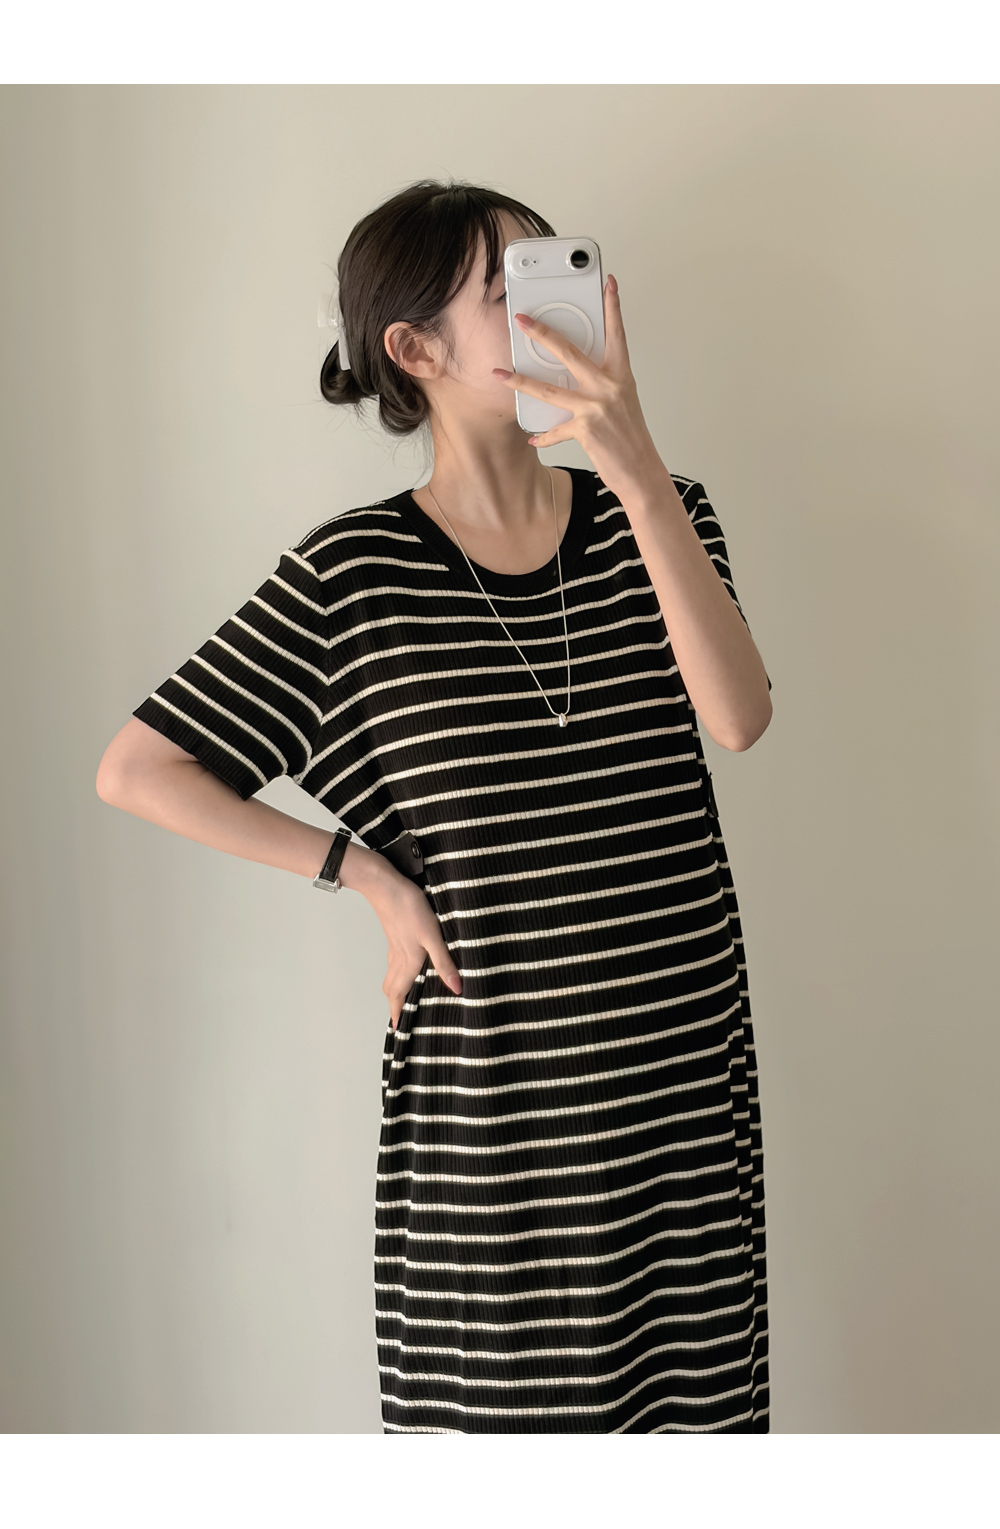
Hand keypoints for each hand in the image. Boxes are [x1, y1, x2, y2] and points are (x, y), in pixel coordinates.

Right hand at [355, 856, 461, 1030]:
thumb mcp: (432, 935)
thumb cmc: (408, 908)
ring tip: (402, 998)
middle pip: (392, 988)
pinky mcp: (394, 936)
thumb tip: (456, 988)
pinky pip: (393, 962)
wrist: (385, 885)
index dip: (398, 1012)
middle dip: (395, 1005)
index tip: (397, 1028)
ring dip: (395, 990)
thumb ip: (444, 962)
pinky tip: (405, 966)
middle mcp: (398, 958)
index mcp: (408, 962)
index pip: (400, 994)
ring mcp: (394, 947)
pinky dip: (396, 973)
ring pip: (391, 975)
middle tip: (399, 1018)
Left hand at [492, 274, 669, 504]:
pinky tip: (533, 437)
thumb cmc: (630, 438)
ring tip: (501, 374)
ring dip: (520, 382)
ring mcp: (596, 407)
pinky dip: (543, 436)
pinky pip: (555, 430)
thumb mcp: (622, 402)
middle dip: (542, 333)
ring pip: (549, 390)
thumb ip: (601, 385)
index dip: (613, 307)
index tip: (608, 283)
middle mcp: (609, 387)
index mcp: (620, 376)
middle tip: (522, 320)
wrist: (640, 471)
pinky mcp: (586, 429)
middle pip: (569, 352)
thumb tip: (574, 377)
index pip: (617, 334)